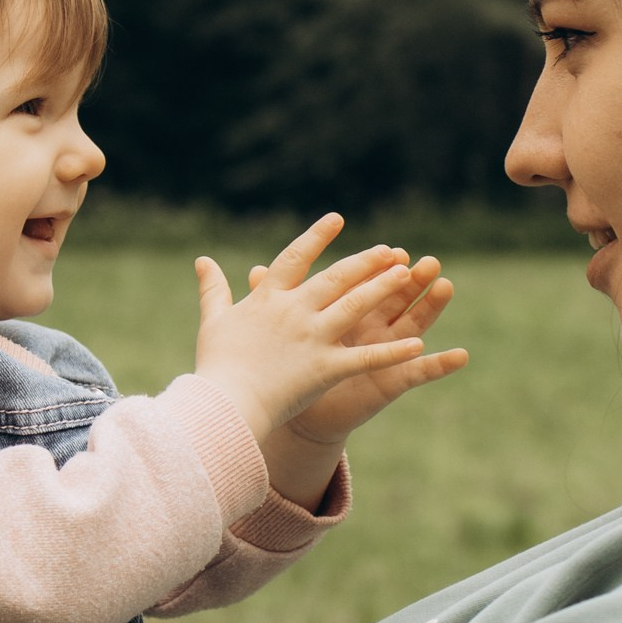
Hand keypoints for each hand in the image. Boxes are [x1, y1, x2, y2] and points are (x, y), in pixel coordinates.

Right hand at [192, 217, 432, 457]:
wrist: (222, 404)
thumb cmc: (216, 365)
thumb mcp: (214, 320)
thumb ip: (213, 289)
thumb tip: (202, 260)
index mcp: (268, 298)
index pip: (296, 258)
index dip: (317, 237)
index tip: (337, 219)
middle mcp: (295, 311)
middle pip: (336, 277)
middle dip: (365, 261)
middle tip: (389, 250)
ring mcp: (313, 338)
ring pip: (356, 305)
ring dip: (383, 287)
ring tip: (408, 274)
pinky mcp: (326, 368)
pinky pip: (366, 357)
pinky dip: (393, 351)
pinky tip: (419, 344)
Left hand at [271, 253, 464, 450]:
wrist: (298, 415)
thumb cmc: (287, 372)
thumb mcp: (279, 332)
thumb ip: (272, 301)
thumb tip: (253, 271)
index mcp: (344, 314)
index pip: (364, 284)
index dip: (378, 270)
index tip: (393, 249)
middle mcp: (371, 329)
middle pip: (395, 299)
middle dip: (412, 279)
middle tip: (429, 261)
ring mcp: (384, 355)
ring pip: (413, 326)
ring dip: (431, 307)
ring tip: (446, 286)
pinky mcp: (390, 383)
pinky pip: (419, 373)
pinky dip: (441, 365)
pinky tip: (462, 355)